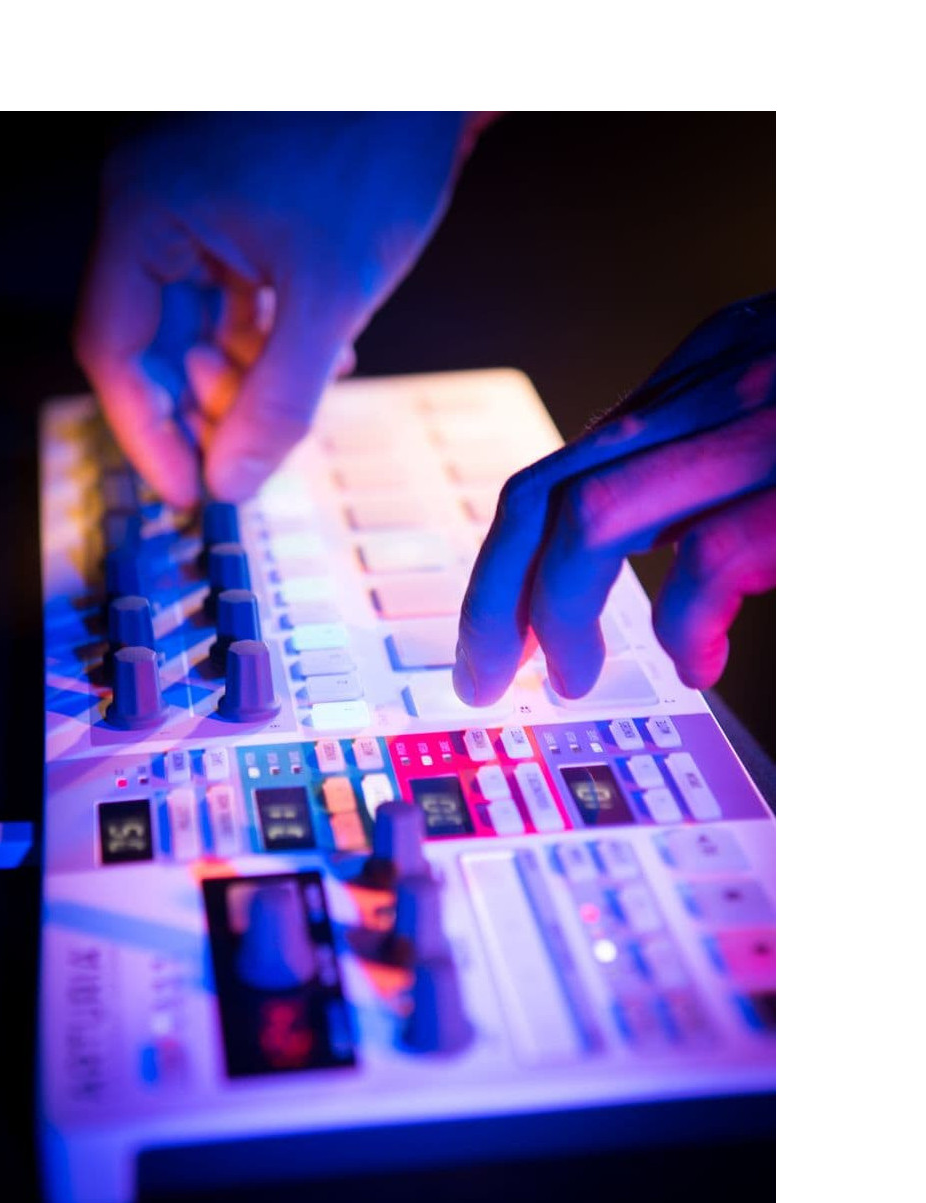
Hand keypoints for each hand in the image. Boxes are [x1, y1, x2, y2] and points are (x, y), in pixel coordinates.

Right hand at [74, 112, 475, 507]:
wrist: (432, 81)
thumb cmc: (380, 149)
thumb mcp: (331, 296)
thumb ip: (279, 401)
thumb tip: (232, 480)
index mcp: (147, 207)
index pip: (114, 347)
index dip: (149, 432)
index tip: (190, 490)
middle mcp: (153, 201)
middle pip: (153, 342)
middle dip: (210, 406)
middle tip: (253, 456)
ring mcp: (191, 203)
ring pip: (197, 326)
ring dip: (248, 377)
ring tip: (309, 388)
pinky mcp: (231, 209)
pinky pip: (229, 297)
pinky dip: (269, 339)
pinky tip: (324, 353)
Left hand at [452, 294, 775, 703]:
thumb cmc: (873, 407)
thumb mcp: (787, 400)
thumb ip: (709, 448)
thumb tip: (657, 541)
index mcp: (701, 369)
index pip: (557, 468)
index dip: (502, 563)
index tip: (493, 631)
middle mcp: (713, 386)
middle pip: (544, 493)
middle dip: (493, 598)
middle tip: (484, 673)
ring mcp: (756, 428)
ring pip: (592, 521)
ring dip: (559, 615)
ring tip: (569, 678)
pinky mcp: (804, 482)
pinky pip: (704, 561)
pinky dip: (686, 628)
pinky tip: (699, 660)